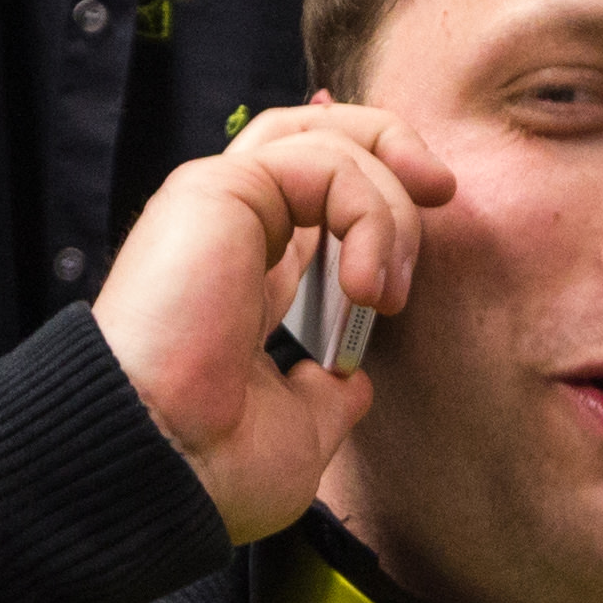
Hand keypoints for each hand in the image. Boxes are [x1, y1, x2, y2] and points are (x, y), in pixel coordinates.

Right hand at [91, 99, 452, 542]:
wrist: (162, 467)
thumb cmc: (211, 465)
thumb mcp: (299, 430)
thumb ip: (329, 393)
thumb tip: (354, 381)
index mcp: (246, 278)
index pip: (309, 193)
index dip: (372, 189)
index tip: (425, 225)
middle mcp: (230, 231)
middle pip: (314, 134)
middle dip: (391, 150)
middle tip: (441, 194)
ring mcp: (218, 206)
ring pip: (323, 139)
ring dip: (387, 202)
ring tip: (389, 287)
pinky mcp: (215, 192)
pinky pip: (320, 163)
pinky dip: (366, 212)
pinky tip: (365, 285)